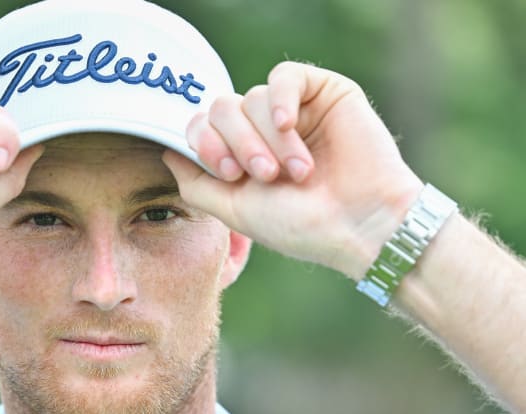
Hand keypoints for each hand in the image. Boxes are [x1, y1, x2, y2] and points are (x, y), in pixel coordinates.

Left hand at [162, 61, 423, 279]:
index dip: (205, 143)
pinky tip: (289, 125)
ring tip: (296, 170)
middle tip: (265, 175)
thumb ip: (196, 183)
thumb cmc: (300, 224)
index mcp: (240, 155)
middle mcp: (262, 129)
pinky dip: (280, 99)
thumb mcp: (234, 210)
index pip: (200, 126)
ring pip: (253, 97)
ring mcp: (292, 109)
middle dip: (237, 142)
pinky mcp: (323, 92)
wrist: (360, 224)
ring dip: (268, 137)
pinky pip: (284, 75)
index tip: (229, 174)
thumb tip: (167, 152)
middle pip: (222, 107)